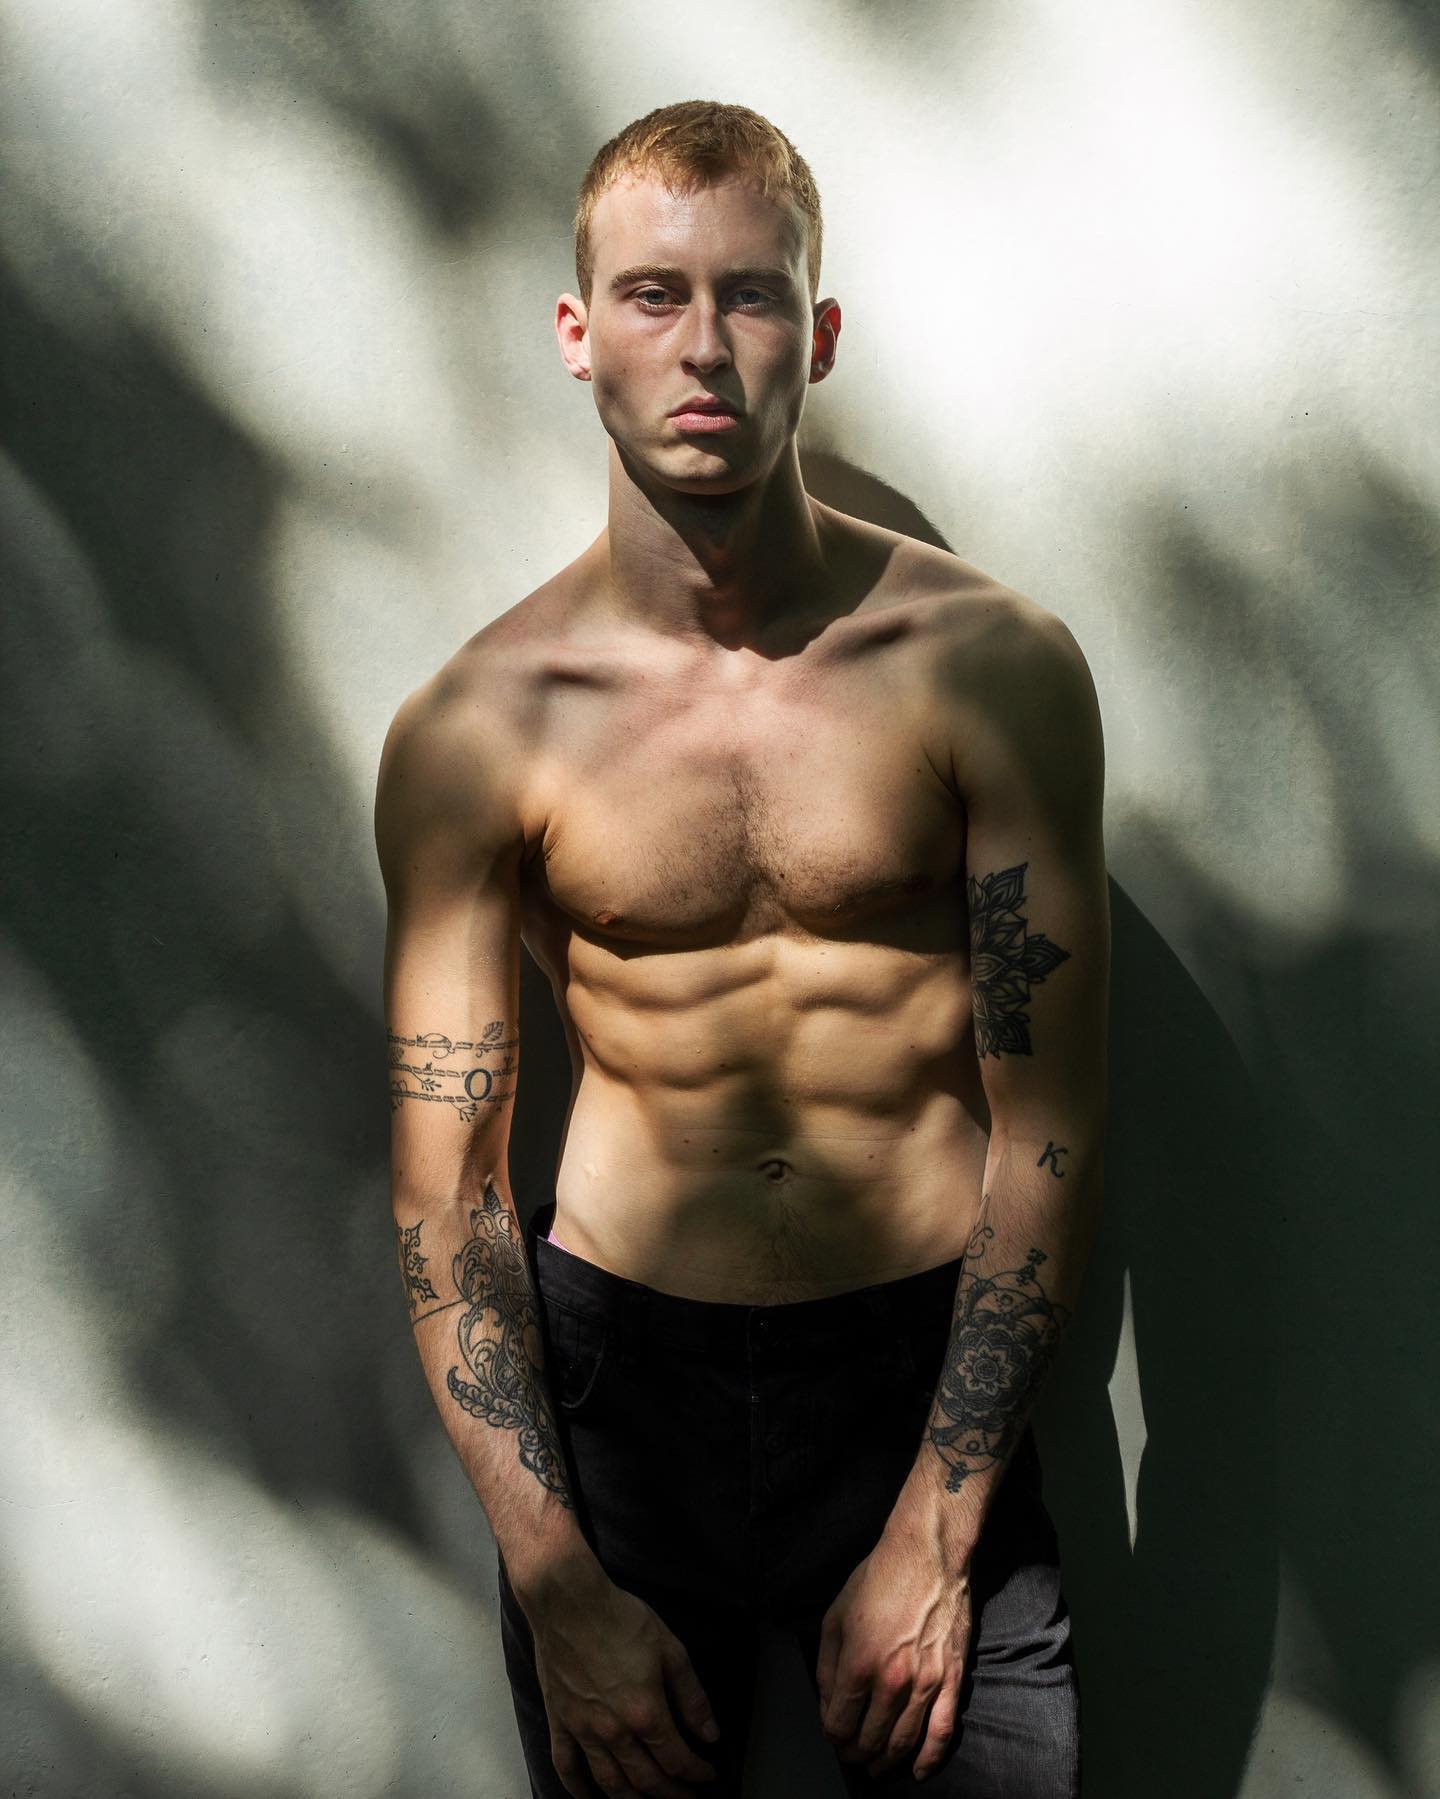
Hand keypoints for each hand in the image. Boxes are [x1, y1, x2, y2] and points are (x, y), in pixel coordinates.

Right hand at [529, 1565, 721, 1797]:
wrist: (568, 1602)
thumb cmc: (620, 1618)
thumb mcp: (670, 1648)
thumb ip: (692, 1696)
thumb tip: (710, 1733)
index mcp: (645, 1712)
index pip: (677, 1759)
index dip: (696, 1773)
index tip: (708, 1775)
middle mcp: (614, 1731)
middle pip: (647, 1780)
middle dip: (671, 1793)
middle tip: (686, 1796)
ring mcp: (583, 1729)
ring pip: (610, 1783)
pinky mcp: (559, 1721)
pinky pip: (566, 1766)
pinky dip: (577, 1789)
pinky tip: (590, 1797)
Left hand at [816, 1526, 972, 1782]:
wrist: (927, 1556)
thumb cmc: (878, 1580)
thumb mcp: (835, 1615)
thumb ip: (826, 1665)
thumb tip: (828, 1703)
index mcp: (859, 1663)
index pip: (839, 1723)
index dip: (832, 1734)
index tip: (833, 1731)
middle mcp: (892, 1680)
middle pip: (869, 1739)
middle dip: (855, 1752)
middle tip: (851, 1752)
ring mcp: (925, 1683)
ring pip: (902, 1742)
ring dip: (885, 1760)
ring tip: (875, 1766)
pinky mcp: (951, 1679)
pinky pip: (942, 1732)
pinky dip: (929, 1759)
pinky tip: (917, 1770)